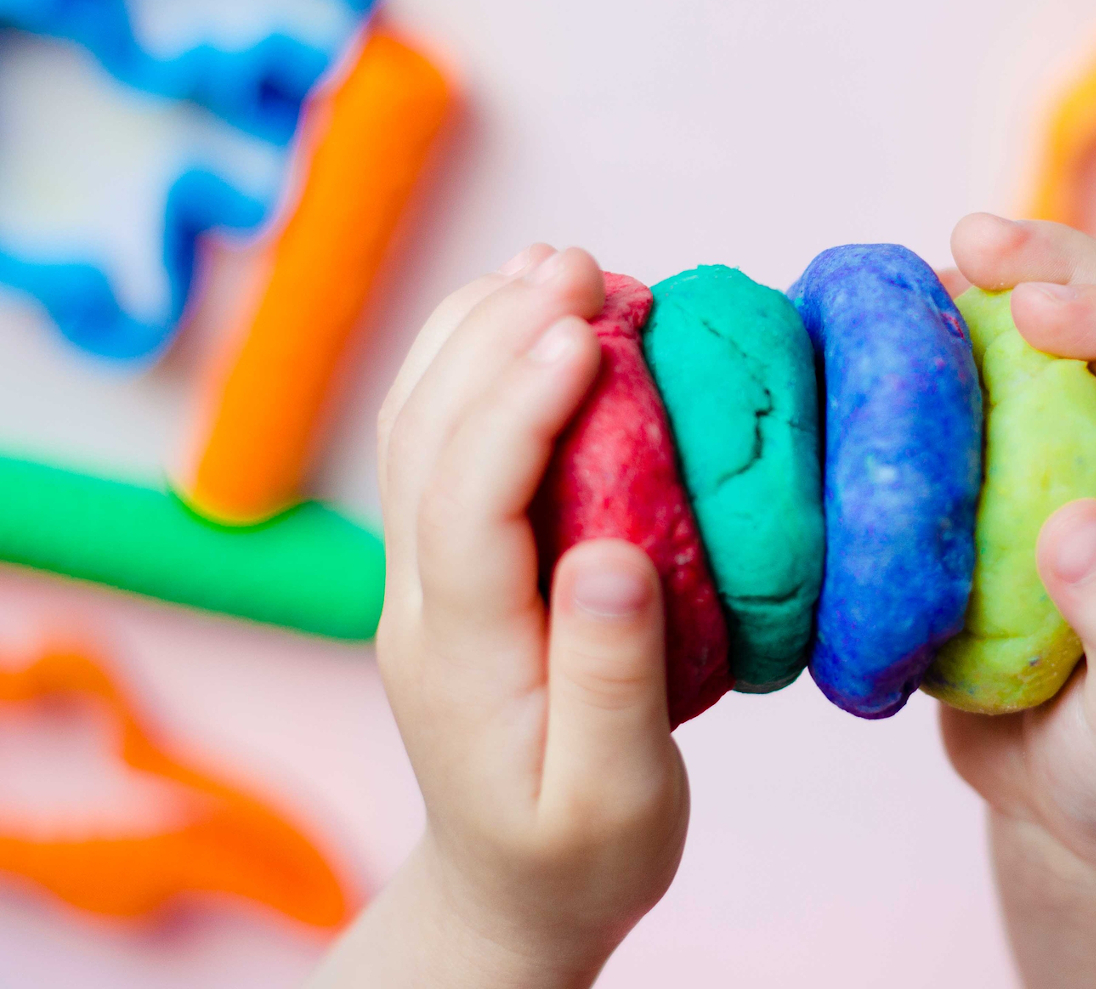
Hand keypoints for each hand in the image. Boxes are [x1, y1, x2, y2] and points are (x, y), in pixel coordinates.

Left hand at [309, 245, 687, 988]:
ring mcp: (422, 579)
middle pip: (429, 439)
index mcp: (463, 655)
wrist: (511, 893)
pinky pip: (442, 443)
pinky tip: (529, 324)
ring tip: (557, 265)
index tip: (587, 331)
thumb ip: (614, 681)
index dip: (520, 408)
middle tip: (582, 262)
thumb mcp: (616, 798)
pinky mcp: (448, 567)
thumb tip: (616, 553)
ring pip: (419, 426)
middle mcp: (421, 601)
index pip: (469, 505)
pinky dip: (479, 365)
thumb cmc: (579, 853)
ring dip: (479, 332)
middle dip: (498, 335)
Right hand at [937, 215, 1095, 988]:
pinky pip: (970, 423)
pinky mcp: (1004, 513)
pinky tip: (867, 370)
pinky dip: (925, 382)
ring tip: (907, 279)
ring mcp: (1071, 485)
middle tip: (968, 238)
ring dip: (981, 309)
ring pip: (1038, 364)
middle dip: (1054, 268)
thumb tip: (1079, 520)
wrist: (1083, 823)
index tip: (1032, 308)